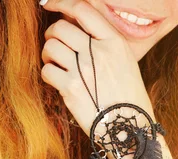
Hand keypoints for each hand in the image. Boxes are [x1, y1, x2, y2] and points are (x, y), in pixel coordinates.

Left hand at [40, 0, 153, 134]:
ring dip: (49, 55)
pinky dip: (49, 74)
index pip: (83, 10)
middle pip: (60, 27)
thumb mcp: (126, 62)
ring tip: (58, 64)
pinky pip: (47, 70)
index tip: (50, 5)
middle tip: (57, 46)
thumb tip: (73, 27)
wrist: (130, 127)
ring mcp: (83, 70)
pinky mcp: (71, 88)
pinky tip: (59, 80)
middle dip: (53, 34)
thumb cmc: (129, 97)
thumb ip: (103, 43)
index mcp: (115, 43)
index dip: (61, 3)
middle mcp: (99, 52)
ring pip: (50, 47)